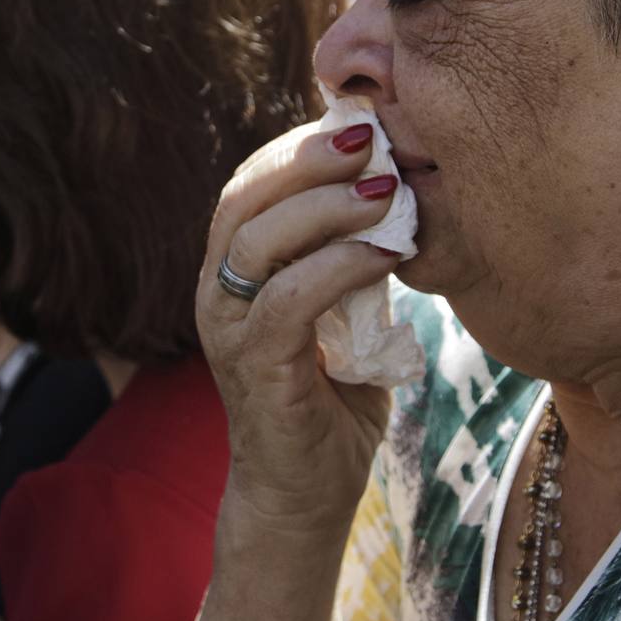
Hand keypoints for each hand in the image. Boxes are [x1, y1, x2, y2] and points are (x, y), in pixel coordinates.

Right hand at [193, 121, 400, 620]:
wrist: (306, 494)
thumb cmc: (333, 398)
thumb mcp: (348, 310)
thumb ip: (356, 257)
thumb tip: (403, 190)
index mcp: (233, 270)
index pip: (250, 184)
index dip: (299, 148)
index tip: (362, 126)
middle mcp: (216, 291)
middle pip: (243, 197)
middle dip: (306, 158)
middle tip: (370, 138)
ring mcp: (226, 328)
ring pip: (258, 239)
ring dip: (327, 205)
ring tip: (389, 188)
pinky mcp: (252, 367)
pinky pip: (289, 298)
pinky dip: (341, 266)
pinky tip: (391, 253)